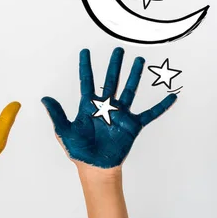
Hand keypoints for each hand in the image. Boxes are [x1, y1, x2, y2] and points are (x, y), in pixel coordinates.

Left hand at [41, 47, 176, 169]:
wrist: (95, 168)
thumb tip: (44, 98)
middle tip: (118, 49)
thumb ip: (57, 115)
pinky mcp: (132, 126)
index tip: (84, 51)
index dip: (85, 66)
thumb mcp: (64, 132)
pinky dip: (160, 106)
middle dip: (114, 64)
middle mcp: (106, 106)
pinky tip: (171, 97)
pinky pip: (149, 114)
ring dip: (134, 75)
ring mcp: (121, 115)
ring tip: (139, 60)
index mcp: (89, 105)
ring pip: (129, 90)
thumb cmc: (79, 151)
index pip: (87, 81)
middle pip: (111, 80)